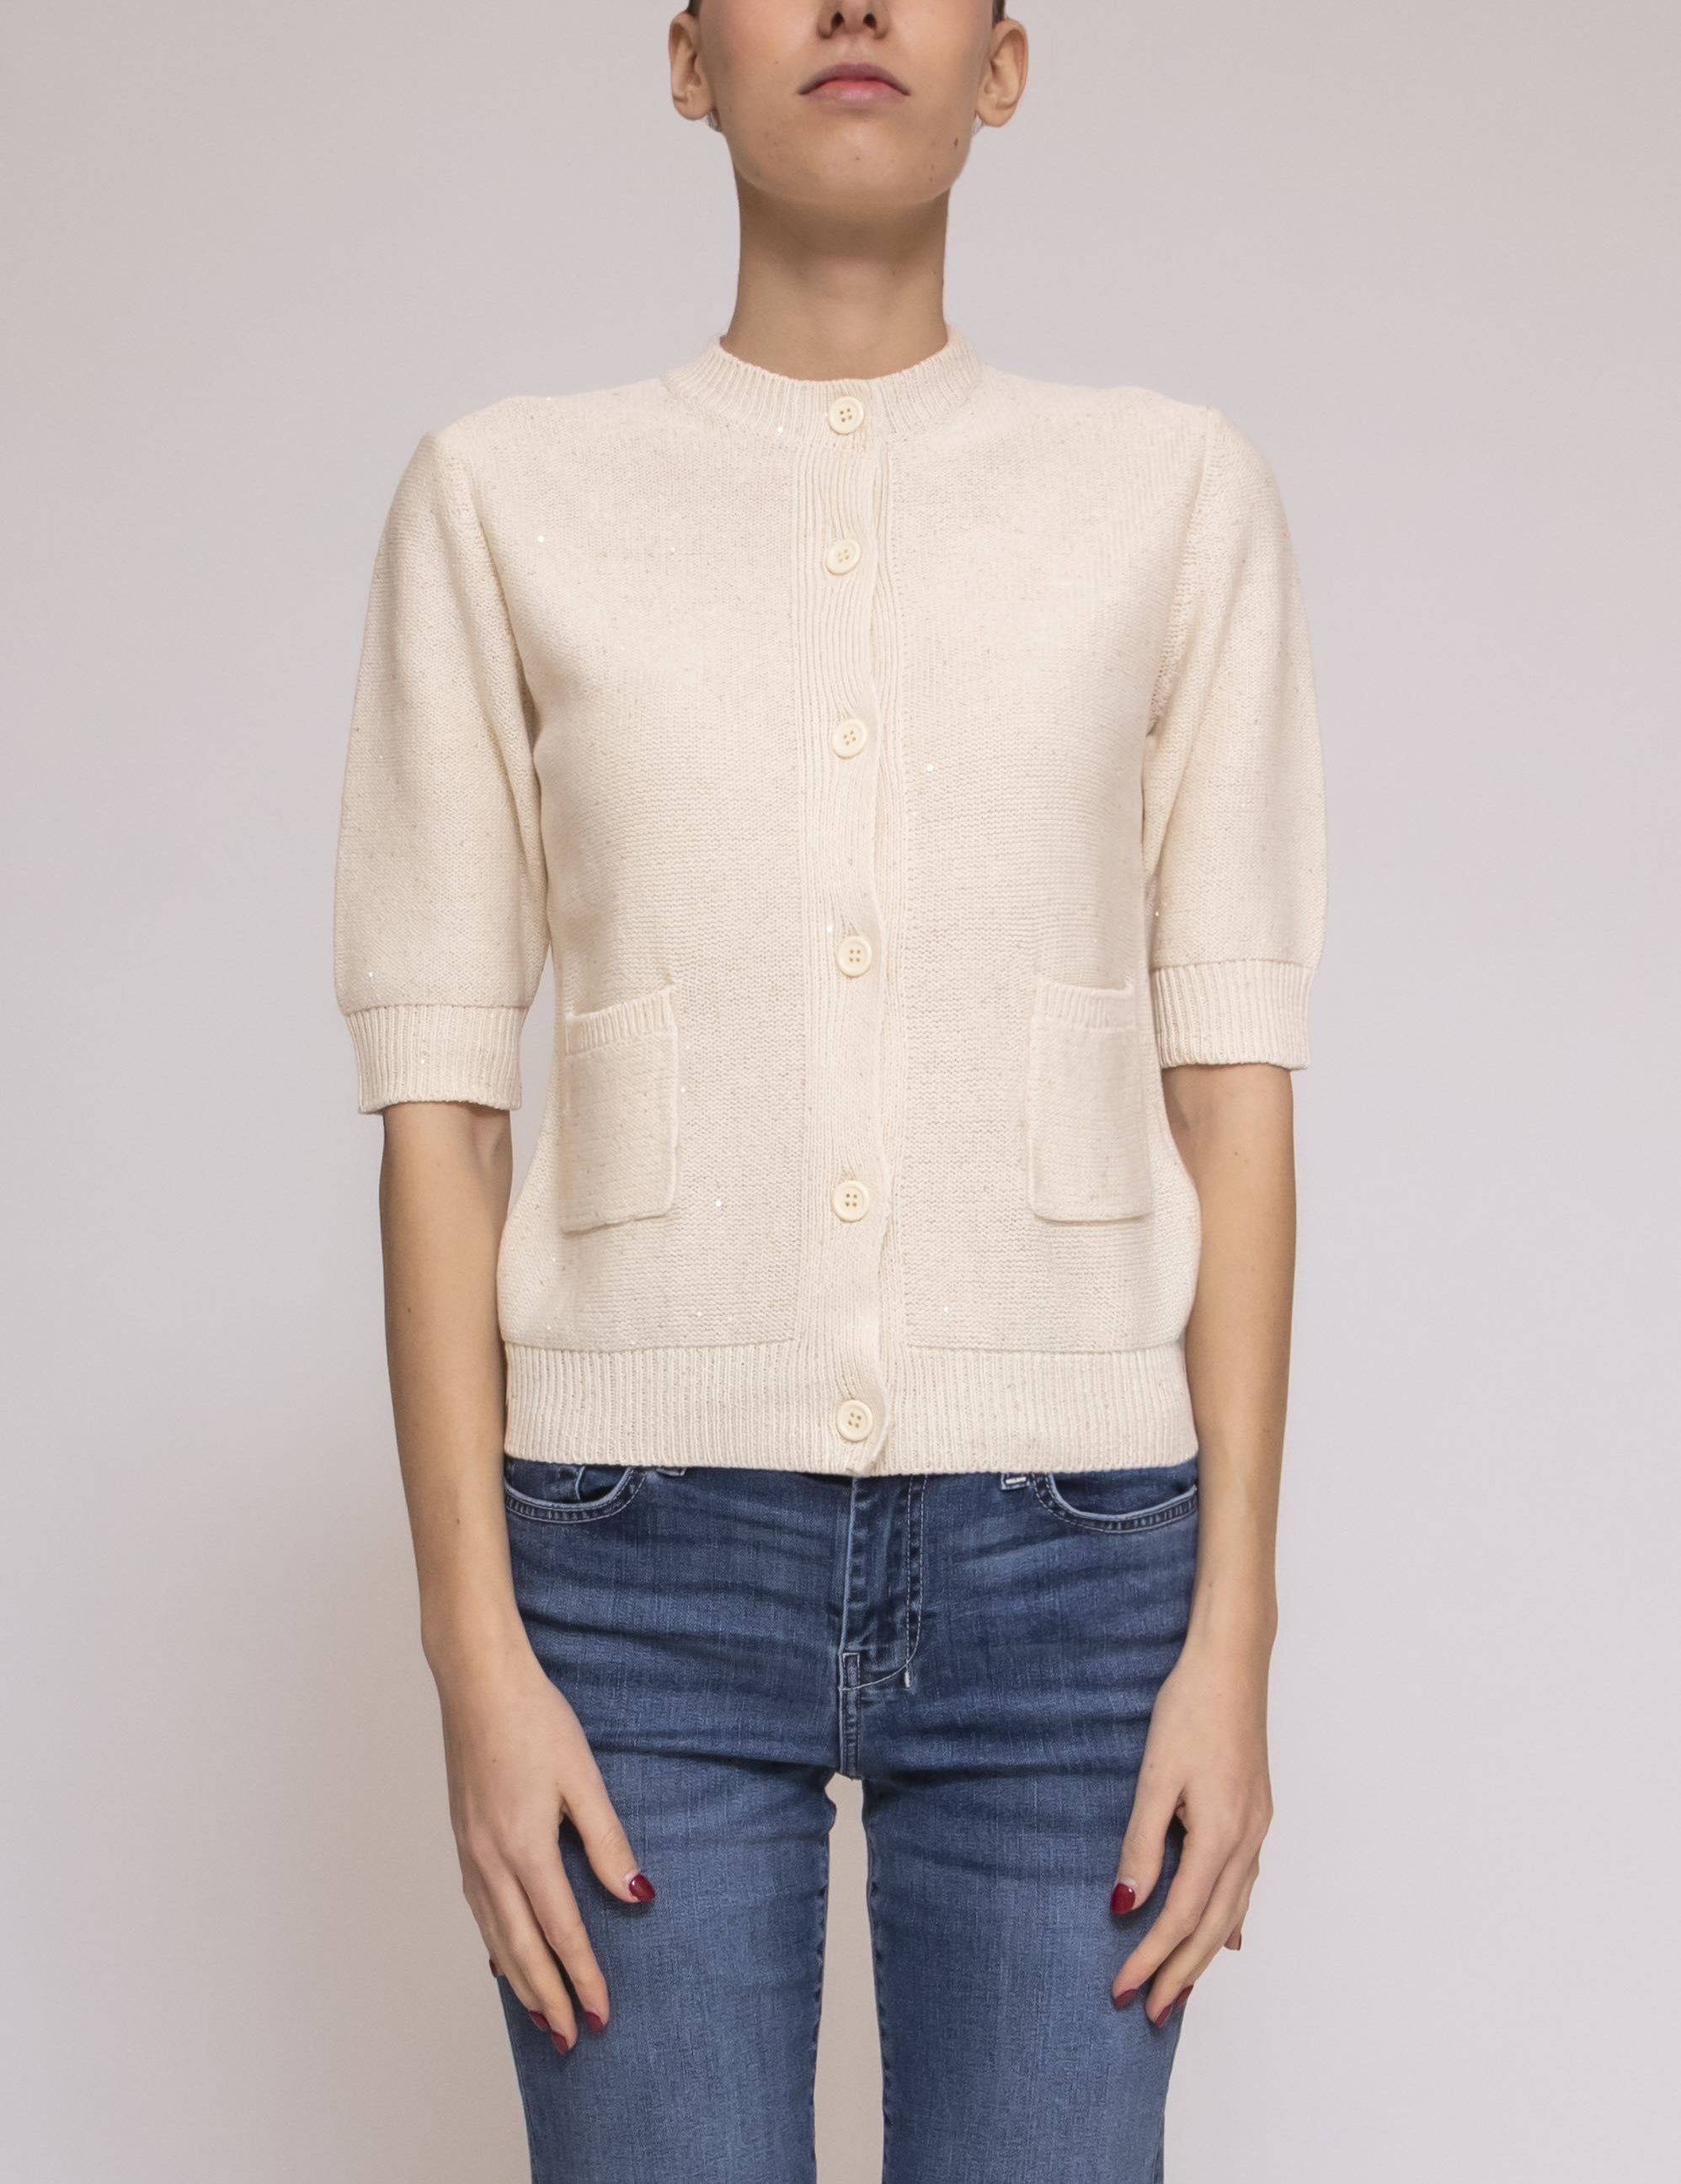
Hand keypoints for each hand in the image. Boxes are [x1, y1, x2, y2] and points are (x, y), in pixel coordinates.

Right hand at [435, 1639, 653, 2048]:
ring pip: (494, 1935)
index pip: (561, 1931)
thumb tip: (636, 1895)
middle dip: (548, 1998)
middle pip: (521, 1949)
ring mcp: (470, 1851)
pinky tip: (502, 1955)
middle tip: (570, 2040)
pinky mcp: (463, 1837)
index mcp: (525, 1849)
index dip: (583, 1976)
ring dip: (518, 1980)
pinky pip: (479, 1908)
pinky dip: (494, 1943)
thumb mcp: (584, 1778)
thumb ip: (607, 1841)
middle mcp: (491, 1861)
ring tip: (539, 2016)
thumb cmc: (534, 1720)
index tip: (600, 2014)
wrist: (478, 1683)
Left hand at [1109, 1631, 1272, 2022]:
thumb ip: (1142, 1842)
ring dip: (1205, 1953)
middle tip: (1152, 2014)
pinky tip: (1225, 1934)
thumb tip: (1125, 1905)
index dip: (1150, 1958)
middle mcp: (1247, 1841)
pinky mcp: (1256, 1812)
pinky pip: (1244, 1884)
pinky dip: (1229, 1917)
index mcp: (1221, 1835)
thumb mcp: (1155, 1775)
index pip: (1179, 1918)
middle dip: (1181, 1974)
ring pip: (1232, 1910)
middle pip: (1212, 1928)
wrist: (1232, 1661)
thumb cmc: (1190, 1708)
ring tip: (1181, 1989)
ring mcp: (1257, 1828)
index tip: (1121, 1991)